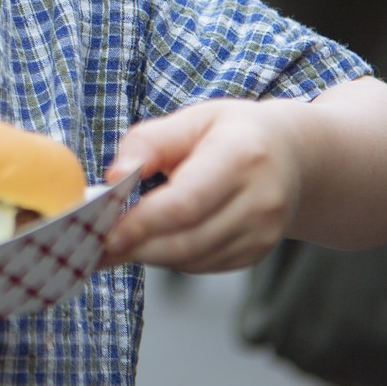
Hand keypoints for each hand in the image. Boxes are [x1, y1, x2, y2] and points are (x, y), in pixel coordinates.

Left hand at [102, 99, 305, 273]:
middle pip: (186, 239)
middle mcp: (260, 200)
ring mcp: (263, 233)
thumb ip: (149, 143)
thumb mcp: (192, 119)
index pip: (186, 202)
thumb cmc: (233, 133)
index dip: (142, 223)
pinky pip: (202, 265)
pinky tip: (153, 241)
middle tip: (94, 245)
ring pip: (191, 259)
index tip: (103, 231)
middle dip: (135, 246)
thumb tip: (114, 175)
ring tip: (116, 243)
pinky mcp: (256, 254)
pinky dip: (171, 258)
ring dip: (148, 255)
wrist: (292, 157)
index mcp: (242, 156)